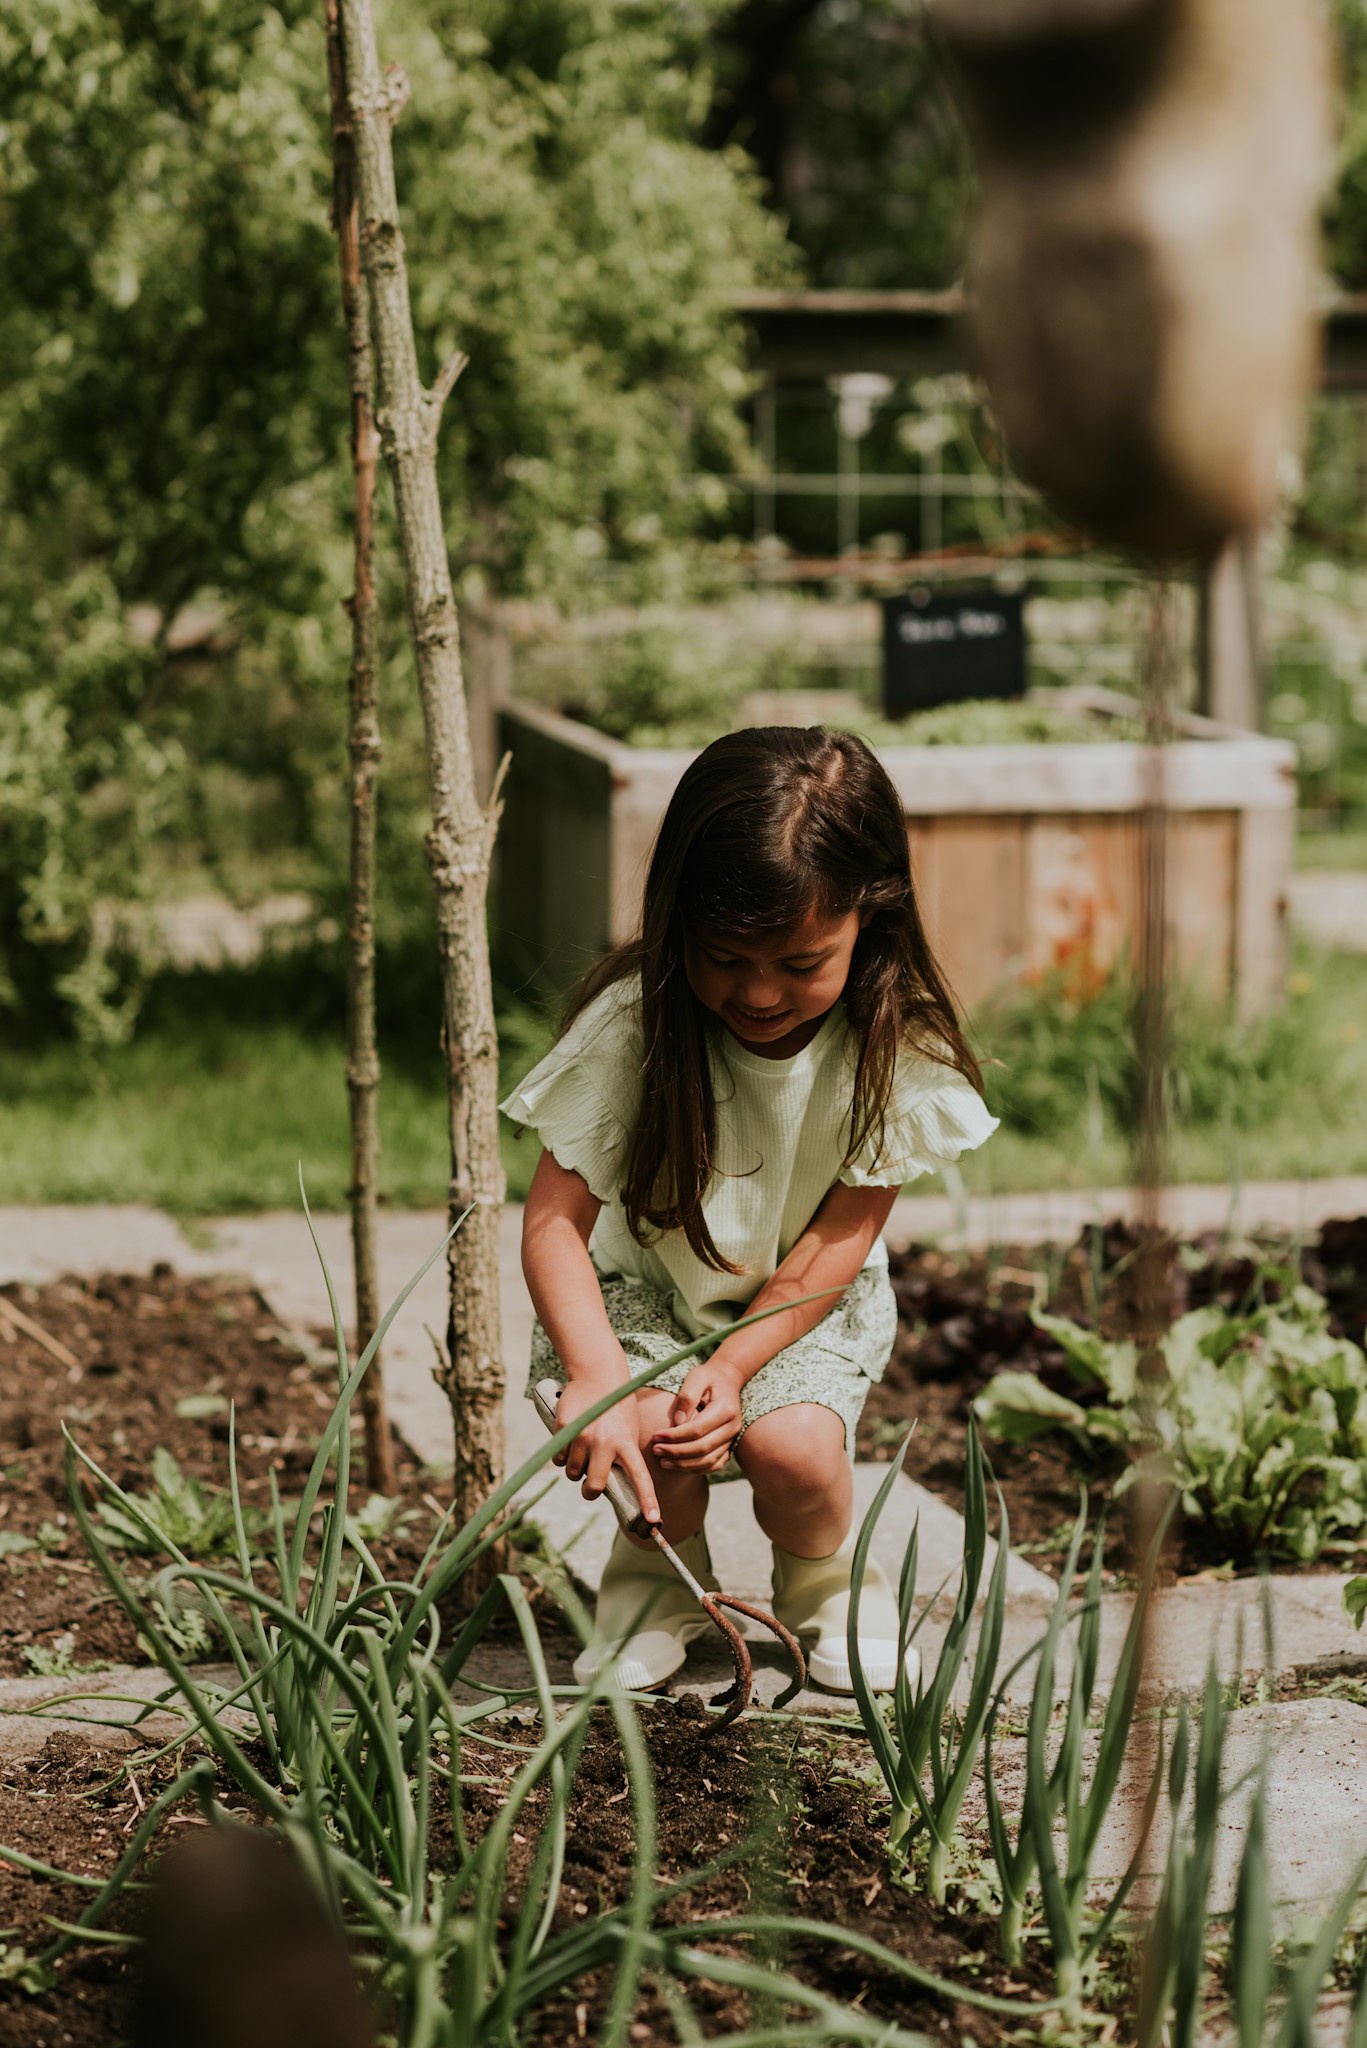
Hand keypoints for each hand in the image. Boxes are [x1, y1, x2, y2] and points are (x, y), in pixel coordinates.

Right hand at [553, 1374, 660, 1524]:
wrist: (598, 1373)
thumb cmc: (616, 1405)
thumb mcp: (628, 1429)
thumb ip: (622, 1455)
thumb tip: (612, 1481)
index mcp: (627, 1443)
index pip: (640, 1477)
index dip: (647, 1500)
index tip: (654, 1520)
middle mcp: (605, 1443)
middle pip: (595, 1486)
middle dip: (591, 1490)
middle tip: (591, 1485)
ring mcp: (583, 1437)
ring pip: (573, 1473)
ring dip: (576, 1469)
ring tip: (583, 1449)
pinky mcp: (564, 1430)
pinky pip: (559, 1458)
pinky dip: (563, 1456)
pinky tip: (571, 1439)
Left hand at [650, 1359, 743, 1475]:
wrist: (727, 1381)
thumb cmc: (709, 1377)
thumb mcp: (697, 1376)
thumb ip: (686, 1397)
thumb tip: (677, 1423)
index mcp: (726, 1409)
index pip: (697, 1429)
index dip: (675, 1436)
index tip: (655, 1436)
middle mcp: (733, 1427)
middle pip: (703, 1448)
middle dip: (676, 1452)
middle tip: (656, 1450)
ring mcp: (732, 1439)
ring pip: (708, 1461)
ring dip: (684, 1465)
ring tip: (663, 1461)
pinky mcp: (729, 1447)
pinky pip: (714, 1465)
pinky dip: (696, 1469)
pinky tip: (678, 1465)